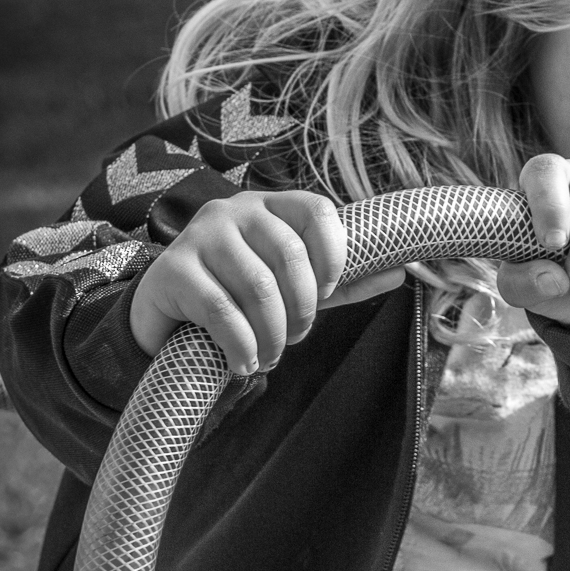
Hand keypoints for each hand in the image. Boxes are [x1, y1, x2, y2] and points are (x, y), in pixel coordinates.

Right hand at [128, 191, 404, 373]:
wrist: (167, 314)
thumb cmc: (240, 294)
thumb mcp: (295, 287)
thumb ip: (343, 281)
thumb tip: (401, 271)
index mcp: (270, 206)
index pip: (318, 210)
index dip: (334, 254)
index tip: (330, 291)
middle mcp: (234, 210)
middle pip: (289, 255)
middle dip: (302, 309)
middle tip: (295, 338)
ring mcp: (200, 236)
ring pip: (258, 286)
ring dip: (273, 333)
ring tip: (270, 356)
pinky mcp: (173, 269)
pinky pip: (221, 310)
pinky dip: (242, 345)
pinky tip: (244, 364)